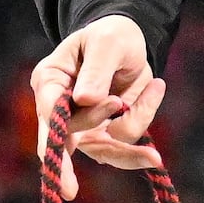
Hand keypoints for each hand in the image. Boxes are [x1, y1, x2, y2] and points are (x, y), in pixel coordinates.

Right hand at [29, 15, 163, 192]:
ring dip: (131, 135)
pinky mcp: (108, 135)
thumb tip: (85, 100)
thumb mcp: (107, 42)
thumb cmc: (111, 36)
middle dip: (99, 120)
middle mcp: (60, 109)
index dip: (55, 141)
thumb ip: (96, 69)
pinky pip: (128, 140)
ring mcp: (84, 127)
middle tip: (119, 100)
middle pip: (74, 136)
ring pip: (105, 149)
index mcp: (49, 81)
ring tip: (154, 91)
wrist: (130, 43)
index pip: (48, 115)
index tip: (67, 167)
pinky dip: (145, 113)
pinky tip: (156, 86)